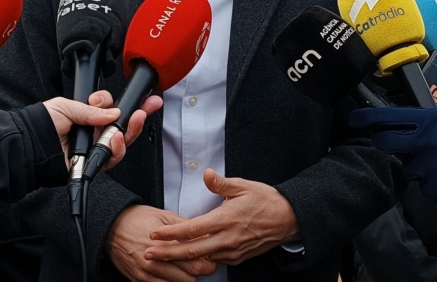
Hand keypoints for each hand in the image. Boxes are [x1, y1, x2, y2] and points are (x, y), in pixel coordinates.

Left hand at [43, 90, 162, 170]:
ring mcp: (95, 148)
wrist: (30, 146)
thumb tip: (114, 113)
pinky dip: (117, 147)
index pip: (112, 109)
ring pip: (122, 141)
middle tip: (148, 107)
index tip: (141, 98)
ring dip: (130, 130)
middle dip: (138, 116)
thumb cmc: (41, 125)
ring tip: (133, 119)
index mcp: (88, 116)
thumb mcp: (66, 106)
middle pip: (123, 125)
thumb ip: (91, 110)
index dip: (126, 104)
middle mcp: (94, 132)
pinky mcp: (94, 164)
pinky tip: (116, 137)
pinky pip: (112, 157)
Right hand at [106, 205, 215, 281]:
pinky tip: (173, 272)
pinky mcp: (138, 280)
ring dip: (185, 277)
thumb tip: (205, 235)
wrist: (111, 226)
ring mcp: (146, 273)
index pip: (196, 263)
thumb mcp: (164, 216)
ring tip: (186, 267)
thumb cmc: (138, 218)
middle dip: (200, 271)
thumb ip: (185, 227)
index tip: (211, 257)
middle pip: (190, 278)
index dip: (208, 262)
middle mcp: (155, 262)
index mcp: (165, 244)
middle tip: (203, 263)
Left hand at [146, 169, 300, 264]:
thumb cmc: (266, 200)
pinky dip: (199, 262)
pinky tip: (187, 259)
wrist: (289, 219)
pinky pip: (215, 262)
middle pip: (191, 251)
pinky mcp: (238, 258)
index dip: (171, 234)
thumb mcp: (244, 186)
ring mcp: (233, 251)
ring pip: (202, 260)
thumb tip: (207, 174)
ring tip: (162, 259)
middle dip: (167, 254)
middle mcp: (228, 239)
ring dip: (181, 260)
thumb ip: (222, 183)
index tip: (154, 234)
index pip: (192, 229)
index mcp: (226, 219)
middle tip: (147, 254)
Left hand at [350, 106, 436, 216]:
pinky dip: (434, 184)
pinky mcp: (436, 187)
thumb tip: (404, 126)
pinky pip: (425, 186)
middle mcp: (426, 140)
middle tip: (388, 144)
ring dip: (418, 167)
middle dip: (383, 143)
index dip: (366, 118)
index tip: (355, 118)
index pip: (388, 117)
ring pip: (408, 168)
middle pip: (385, 142)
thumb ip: (429, 124)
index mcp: (432, 120)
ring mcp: (430, 165)